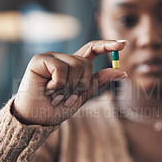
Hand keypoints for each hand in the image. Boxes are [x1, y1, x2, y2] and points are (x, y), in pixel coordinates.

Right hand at [13, 40, 127, 125]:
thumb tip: (122, 71)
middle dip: (81, 85)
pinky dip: (58, 84)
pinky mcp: (40, 60)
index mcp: (74, 66)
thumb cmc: (56, 108)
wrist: (36, 118)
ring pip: (76, 65)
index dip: (108, 45)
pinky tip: (48, 89)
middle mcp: (63, 58)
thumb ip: (99, 81)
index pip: (93, 50)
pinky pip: (61, 68)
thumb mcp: (83, 95)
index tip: (124, 43)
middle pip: (86, 63)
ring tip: (56, 95)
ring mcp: (51, 57)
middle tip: (66, 97)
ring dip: (69, 87)